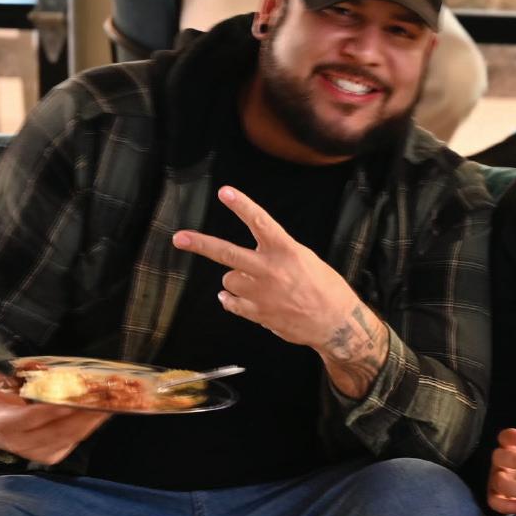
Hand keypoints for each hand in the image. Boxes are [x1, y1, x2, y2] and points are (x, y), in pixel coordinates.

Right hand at [0, 354, 108, 465]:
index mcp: (3, 426)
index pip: (29, 420)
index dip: (49, 412)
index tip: (70, 401)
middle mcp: (23, 443)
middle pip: (57, 429)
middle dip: (82, 413)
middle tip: (103, 395)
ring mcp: (40, 451)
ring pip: (71, 435)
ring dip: (93, 419)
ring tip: (112, 400)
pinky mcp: (54, 453)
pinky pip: (76, 439)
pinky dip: (92, 424)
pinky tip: (107, 409)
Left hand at [173, 186, 370, 352]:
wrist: (335, 323)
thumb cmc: (326, 288)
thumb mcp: (306, 259)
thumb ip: (278, 253)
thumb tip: (253, 256)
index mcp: (286, 250)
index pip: (260, 222)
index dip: (242, 205)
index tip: (225, 192)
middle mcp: (270, 269)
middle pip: (226, 253)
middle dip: (200, 244)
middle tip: (180, 238)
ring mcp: (261, 293)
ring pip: (228, 279)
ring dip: (235, 280)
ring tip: (254, 284)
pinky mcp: (257, 313)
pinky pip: (230, 303)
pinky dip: (231, 300)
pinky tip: (239, 299)